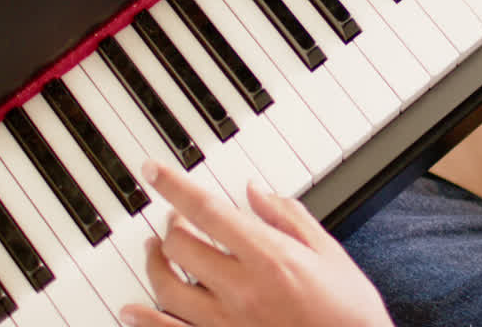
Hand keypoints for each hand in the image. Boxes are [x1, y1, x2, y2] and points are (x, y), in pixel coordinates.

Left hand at [120, 162, 392, 326]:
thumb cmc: (349, 313)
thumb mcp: (329, 253)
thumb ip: (288, 217)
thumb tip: (255, 191)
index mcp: (269, 257)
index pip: (206, 211)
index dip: (173, 186)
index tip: (154, 171)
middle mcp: (241, 290)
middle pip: (181, 247)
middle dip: (171, 224)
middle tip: (174, 216)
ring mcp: (227, 324)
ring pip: (167, 288)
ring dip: (155, 264)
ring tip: (156, 251)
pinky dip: (144, 319)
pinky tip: (132, 308)